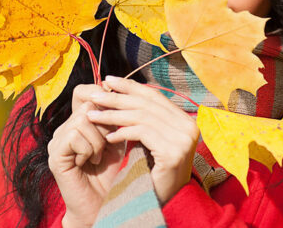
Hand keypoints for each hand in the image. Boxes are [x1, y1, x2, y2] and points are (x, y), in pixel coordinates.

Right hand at [47, 84, 124, 227]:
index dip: (100, 96)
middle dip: (105, 124)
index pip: (83, 92)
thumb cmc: (111, 173)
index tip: (116, 111)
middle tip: (107, 144)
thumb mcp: (117, 139)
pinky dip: (89, 149)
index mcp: (77, 123)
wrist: (102, 203)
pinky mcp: (55, 154)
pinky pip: (74, 135)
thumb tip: (117, 91)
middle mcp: (64, 128)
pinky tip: (89, 164)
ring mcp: (57, 141)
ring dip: (99, 141)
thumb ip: (115, 117)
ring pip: (83, 120)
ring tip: (97, 158)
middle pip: (87, 105)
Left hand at [87, 75, 199, 203]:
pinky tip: (108, 136)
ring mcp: (183, 139)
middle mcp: (189, 127)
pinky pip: (141, 134)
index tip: (109, 80)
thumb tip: (122, 92)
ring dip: (113, 115)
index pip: (154, 96)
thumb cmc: (156, 171)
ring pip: (141, 117)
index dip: (130, 86)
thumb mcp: (153, 139)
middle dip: (118, 97)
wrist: (167, 201)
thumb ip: (146, 118)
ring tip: (93, 115)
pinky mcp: (173, 152)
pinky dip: (122, 132)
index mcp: (186, 120)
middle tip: (95, 94)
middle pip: (146, 104)